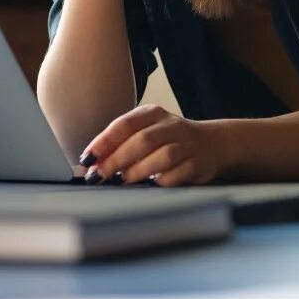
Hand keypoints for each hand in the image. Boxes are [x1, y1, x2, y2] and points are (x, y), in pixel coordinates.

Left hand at [79, 105, 226, 186]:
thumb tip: (88, 165)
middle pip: (142, 140)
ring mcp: (187, 144)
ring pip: (162, 156)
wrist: (211, 143)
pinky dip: (162, 181)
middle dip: (117, 159)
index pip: (124, 124)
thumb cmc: (167, 140)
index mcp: (152, 113)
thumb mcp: (145, 132)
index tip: (87, 158)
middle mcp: (170, 125)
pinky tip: (151, 185)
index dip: (104, 142)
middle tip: (99, 175)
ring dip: (139, 170)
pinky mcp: (198, 163)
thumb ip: (119, 145)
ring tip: (123, 180)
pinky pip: (178, 174)